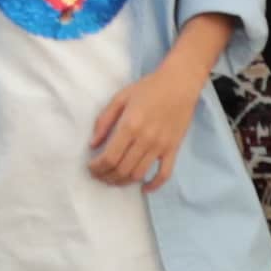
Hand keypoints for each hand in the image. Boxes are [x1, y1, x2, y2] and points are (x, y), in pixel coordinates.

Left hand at [86, 54, 207, 191]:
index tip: (91, 168)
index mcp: (129, 125)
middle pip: (122, 169)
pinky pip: (164, 174)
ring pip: (139, 174)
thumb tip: (93, 145)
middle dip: (106, 176)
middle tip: (99, 175)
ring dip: (123, 181)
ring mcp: (160, 146)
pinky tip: (144, 188)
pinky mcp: (173, 149)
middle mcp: (145, 139)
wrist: (180, 83)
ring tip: (114, 179)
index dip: (97, 167)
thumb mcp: (120, 98)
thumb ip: (104, 121)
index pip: (109, 157)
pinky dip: (153, 185)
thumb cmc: (148, 88)